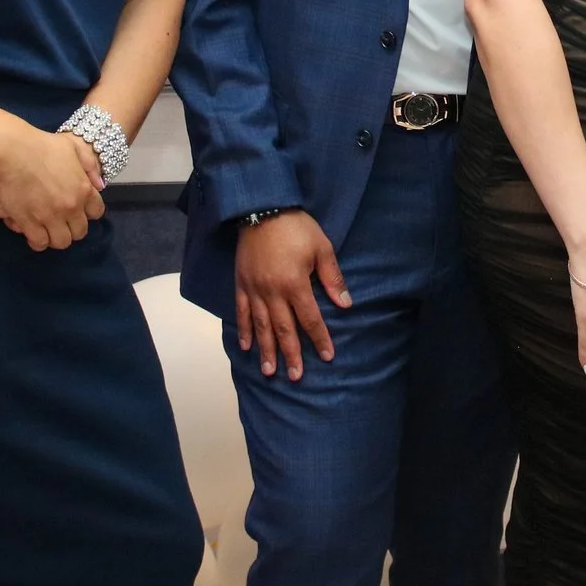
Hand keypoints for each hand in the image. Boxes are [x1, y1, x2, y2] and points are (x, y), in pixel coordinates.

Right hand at [0, 128, 105, 250]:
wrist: (12, 151)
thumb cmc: (42, 145)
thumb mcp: (73, 146)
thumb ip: (90, 165)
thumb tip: (100, 185)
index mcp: (84, 189)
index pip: (97, 213)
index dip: (88, 212)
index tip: (78, 209)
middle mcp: (71, 207)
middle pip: (80, 232)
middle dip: (72, 228)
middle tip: (61, 221)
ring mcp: (51, 217)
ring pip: (61, 242)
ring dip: (56, 237)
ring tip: (48, 229)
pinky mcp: (30, 223)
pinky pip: (40, 243)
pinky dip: (38, 241)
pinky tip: (34, 233)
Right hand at [234, 210, 351, 379]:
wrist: (262, 208)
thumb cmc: (296, 227)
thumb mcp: (322, 248)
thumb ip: (332, 278)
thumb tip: (345, 304)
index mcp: (295, 284)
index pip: (310, 318)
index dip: (319, 338)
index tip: (326, 356)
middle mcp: (272, 292)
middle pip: (284, 329)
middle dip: (291, 354)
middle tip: (296, 377)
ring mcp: (254, 289)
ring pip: (261, 326)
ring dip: (266, 350)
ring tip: (270, 371)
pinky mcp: (241, 283)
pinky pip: (240, 312)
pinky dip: (243, 330)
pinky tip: (247, 346)